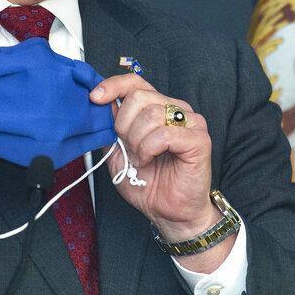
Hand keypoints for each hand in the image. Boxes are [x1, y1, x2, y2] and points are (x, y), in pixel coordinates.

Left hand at [91, 75, 230, 270]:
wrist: (169, 212)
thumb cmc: (149, 184)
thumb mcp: (117, 153)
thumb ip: (110, 129)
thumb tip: (98, 107)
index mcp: (158, 107)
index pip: (135, 81)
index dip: (113, 86)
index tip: (95, 98)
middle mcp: (176, 109)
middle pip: (139, 96)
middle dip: (124, 126)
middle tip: (129, 148)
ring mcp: (191, 122)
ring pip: (151, 114)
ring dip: (137, 142)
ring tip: (141, 158)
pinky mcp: (199, 139)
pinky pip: (164, 134)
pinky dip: (149, 150)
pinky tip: (149, 160)